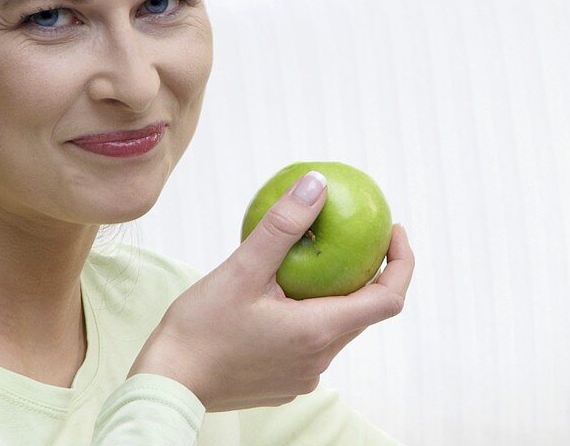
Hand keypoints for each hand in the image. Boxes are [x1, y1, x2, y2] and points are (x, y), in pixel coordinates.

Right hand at [126, 174, 414, 411]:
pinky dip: (310, 313)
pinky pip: (311, 342)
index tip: (394, 230)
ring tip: (314, 257)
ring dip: (335, 293)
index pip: (389, 299)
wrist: (167, 385)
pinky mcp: (284, 382)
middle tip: (357, 234)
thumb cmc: (199, 328)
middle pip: (364, 312)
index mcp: (319, 332)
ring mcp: (303, 375)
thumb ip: (283, 226)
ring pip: (336, 327)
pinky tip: (282, 292)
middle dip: (369, 271)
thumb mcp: (241, 269)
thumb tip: (318, 184)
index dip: (402, 263)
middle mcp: (319, 360)